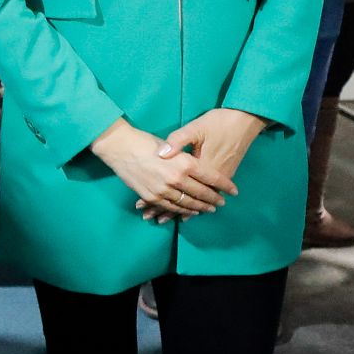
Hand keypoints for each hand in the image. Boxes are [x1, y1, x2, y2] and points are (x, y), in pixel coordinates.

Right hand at [90, 117, 237, 223]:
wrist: (120, 148)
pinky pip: (171, 207)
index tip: (233, 190)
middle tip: (221, 202)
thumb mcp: (171, 144)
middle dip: (214, 199)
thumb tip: (200, 168)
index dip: (224, 185)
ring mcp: (163, 190)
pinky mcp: (152, 197)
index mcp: (184, 163)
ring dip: (200, 207)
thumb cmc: (146, 142)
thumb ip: (186, 157)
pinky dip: (182, 211)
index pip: (211, 177)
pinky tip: (190, 212)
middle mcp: (176, 179)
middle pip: (202, 193)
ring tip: (209, 209)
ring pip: (188, 203)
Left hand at [148, 108, 264, 220]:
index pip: (179, 187)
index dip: (165, 198)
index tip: (150, 207)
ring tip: (169, 219)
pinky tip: (195, 210)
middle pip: (188, 197)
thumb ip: (178, 141)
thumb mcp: (196, 128)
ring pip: (200, 199)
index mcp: (199, 165)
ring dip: (185, 211)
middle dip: (171, 210)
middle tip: (155, 219)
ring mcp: (220, 176)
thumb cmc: (219, 122)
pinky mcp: (227, 173)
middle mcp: (209, 176)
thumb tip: (161, 153)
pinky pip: (211, 194)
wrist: (246, 119)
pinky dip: (201, 203)